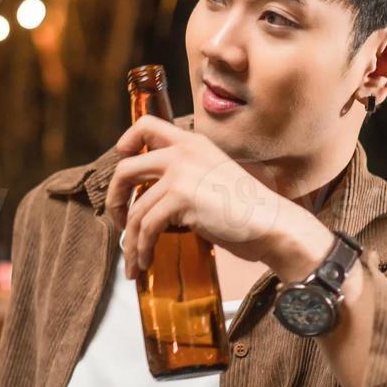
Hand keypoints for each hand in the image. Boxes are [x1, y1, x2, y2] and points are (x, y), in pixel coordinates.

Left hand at [103, 116, 334, 279]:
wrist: (271, 223)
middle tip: (119, 221)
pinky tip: (145, 261)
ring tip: (134, 259)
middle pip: (125, 170)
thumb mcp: (213, 176)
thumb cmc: (247, 209)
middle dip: (114, 200)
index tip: (121, 162)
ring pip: (135, 210)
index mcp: (192, 142)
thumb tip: (151, 197)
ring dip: (131, 240)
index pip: (146, 125)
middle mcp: (183, 152)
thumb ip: (186, 175)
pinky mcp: (180, 198)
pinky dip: (142, 248)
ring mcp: (180, 174)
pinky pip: (147, 227)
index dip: (125, 143)